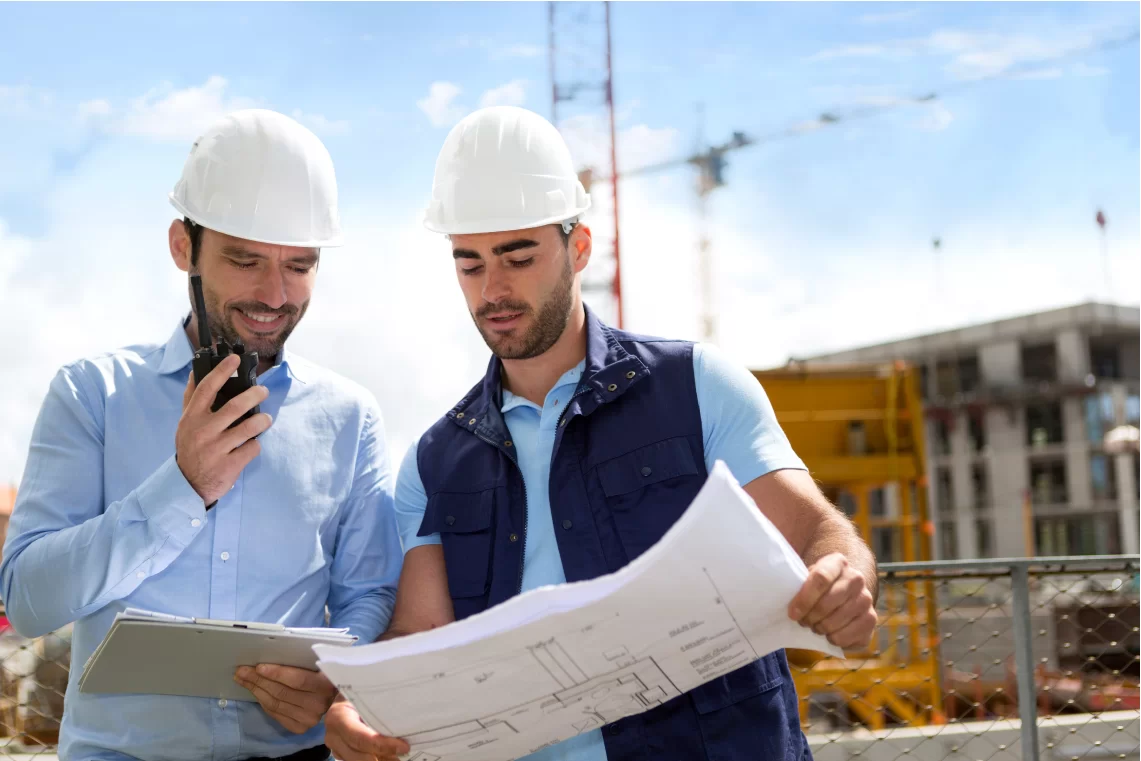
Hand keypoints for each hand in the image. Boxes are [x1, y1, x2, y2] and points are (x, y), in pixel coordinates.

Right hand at [176, 354, 270, 504]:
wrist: (187, 484)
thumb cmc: (191, 447)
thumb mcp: (186, 424)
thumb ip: (192, 400)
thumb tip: (196, 371)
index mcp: (192, 418)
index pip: (207, 389)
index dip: (222, 372)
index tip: (235, 359)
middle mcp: (203, 431)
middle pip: (234, 407)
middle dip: (254, 395)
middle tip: (263, 391)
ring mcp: (216, 449)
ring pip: (248, 428)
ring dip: (262, 421)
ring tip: (266, 419)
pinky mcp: (229, 465)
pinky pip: (252, 448)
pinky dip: (256, 445)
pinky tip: (252, 445)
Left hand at [234, 664, 337, 733]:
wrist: (336, 698)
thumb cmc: (325, 674)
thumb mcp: (322, 663)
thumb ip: (305, 659)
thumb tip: (274, 651)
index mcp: (327, 685)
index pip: (298, 680)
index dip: (277, 673)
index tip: (259, 666)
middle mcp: (318, 705)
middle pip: (282, 692)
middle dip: (258, 680)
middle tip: (242, 670)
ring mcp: (308, 719)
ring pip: (275, 703)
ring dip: (256, 690)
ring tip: (242, 678)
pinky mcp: (299, 727)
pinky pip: (275, 713)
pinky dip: (262, 701)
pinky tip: (255, 691)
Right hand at [325, 696, 410, 760]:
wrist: (342, 697)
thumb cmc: (357, 692)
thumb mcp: (364, 694)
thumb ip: (377, 706)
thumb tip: (402, 717)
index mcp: (338, 717)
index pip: (361, 738)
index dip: (383, 745)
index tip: (403, 746)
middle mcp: (333, 735)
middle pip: (360, 754)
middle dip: (384, 755)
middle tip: (404, 750)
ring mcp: (335, 747)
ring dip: (381, 759)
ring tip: (398, 754)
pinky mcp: (340, 753)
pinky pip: (358, 760)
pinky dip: (376, 759)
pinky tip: (389, 755)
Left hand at [788, 552, 876, 649]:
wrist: (842, 595)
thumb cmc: (816, 589)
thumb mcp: (806, 579)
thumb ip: (796, 583)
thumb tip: (774, 593)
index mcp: (837, 562)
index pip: (820, 578)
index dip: (804, 599)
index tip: (792, 613)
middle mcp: (856, 578)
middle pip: (828, 603)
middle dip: (810, 617)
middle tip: (802, 622)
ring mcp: (866, 599)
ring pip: (836, 621)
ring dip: (820, 629)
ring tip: (815, 626)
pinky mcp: (871, 620)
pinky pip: (847, 636)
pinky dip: (833, 639)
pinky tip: (829, 634)